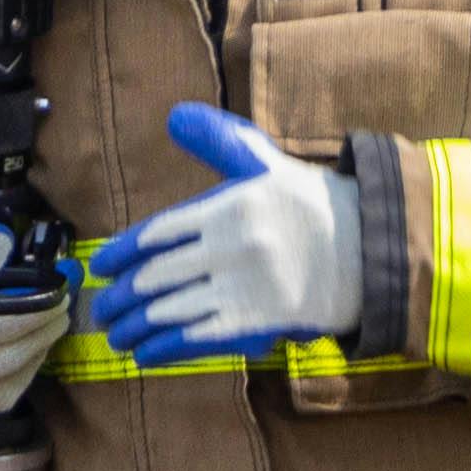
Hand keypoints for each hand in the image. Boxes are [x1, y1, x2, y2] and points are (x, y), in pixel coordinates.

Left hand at [84, 103, 365, 360]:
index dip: (122, 254)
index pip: (157, 233)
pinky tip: (144, 354)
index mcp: (227, 207)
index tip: (101, 268)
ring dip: (134, 326)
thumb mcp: (266, 164)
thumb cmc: (311, 205)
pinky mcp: (258, 321)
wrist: (371, 250)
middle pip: (156, 276)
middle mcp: (230, 247)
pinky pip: (198, 338)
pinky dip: (164, 347)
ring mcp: (243, 287)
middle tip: (100, 308)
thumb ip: (219, 141)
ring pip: (170, 310)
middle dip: (120, 297)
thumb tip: (174, 116)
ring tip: (115, 334)